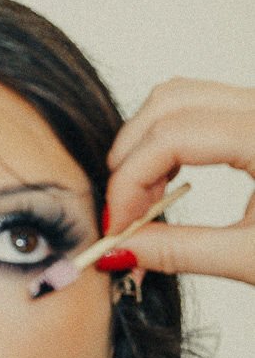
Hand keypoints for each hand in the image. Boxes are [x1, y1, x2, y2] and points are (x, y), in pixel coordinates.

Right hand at [105, 79, 254, 284]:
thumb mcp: (254, 259)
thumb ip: (180, 251)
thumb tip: (120, 249)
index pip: (171, 137)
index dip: (128, 181)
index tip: (116, 226)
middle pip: (168, 104)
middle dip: (131, 158)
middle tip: (125, 215)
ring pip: (181, 98)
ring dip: (147, 144)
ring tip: (145, 201)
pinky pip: (201, 107)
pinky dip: (171, 140)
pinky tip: (169, 183)